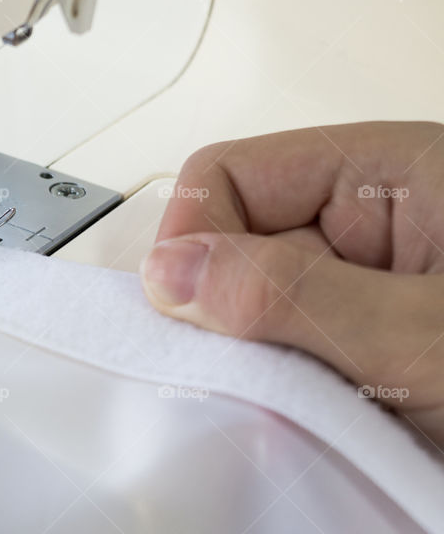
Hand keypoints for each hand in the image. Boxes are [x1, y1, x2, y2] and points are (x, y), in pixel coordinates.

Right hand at [140, 121, 443, 447]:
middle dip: (227, 313)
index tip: (191, 311)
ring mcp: (361, 288)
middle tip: (260, 370)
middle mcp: (368, 224)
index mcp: (386, 174)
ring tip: (313, 403)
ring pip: (247, 307)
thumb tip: (171, 270)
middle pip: (230, 243)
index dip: (193, 240)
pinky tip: (320, 417)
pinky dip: (281, 392)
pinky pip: (279, 354)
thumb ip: (295, 295)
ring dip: (260, 361)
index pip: (229, 176)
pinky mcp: (359, 345)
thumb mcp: (423, 332)